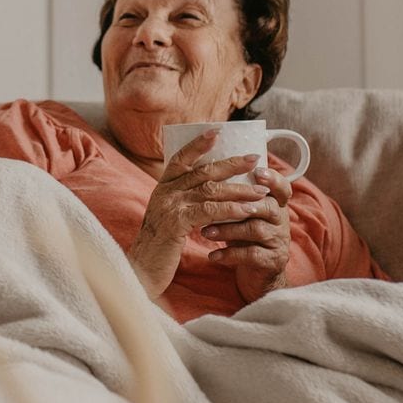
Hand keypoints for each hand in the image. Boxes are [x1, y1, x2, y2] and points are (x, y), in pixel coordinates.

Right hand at [127, 130, 272, 299]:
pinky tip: (248, 211)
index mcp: (163, 188)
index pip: (181, 158)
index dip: (199, 144)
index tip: (218, 131)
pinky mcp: (176, 223)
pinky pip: (210, 212)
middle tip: (255, 160)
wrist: (141, 270)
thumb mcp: (168, 218)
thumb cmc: (160, 247)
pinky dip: (232, 210)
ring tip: (261, 191)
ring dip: (240, 190)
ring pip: (211, 190)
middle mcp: (164, 192)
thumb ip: (183, 202)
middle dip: (232, 164)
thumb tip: (211, 189)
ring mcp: (169, 206)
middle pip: (203, 171)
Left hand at [203, 164, 293, 303]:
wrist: (257, 273)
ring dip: (228, 230)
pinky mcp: (272, 261)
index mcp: (276, 204)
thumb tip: (205, 170)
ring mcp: (278, 241)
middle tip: (211, 206)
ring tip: (204, 233)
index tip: (257, 171)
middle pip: (268, 206)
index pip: (282, 187)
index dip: (273, 179)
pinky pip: (251, 255)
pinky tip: (212, 255)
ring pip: (256, 230)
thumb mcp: (244, 214)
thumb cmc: (244, 235)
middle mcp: (281, 220)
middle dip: (239, 205)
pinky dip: (229, 254)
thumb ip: (236, 196)